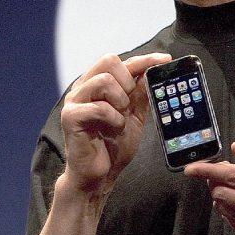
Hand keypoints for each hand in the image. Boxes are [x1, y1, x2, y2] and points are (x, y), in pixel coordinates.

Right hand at [60, 52, 170, 195]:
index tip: (164, 60)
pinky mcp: (70, 117)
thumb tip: (153, 70)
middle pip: (108, 60)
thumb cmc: (113, 145)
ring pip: (103, 80)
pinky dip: (114, 118)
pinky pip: (99, 107)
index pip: (121, 61)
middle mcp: (84, 88)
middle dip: (127, 80)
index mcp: (97, 84)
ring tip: (121, 117)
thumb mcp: (134, 115)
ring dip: (120, 100)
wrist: (99, 175)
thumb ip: (140, 93)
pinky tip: (114, 128)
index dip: (144, 59)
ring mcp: (74, 101)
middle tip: (129, 103)